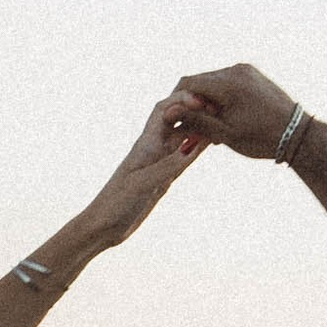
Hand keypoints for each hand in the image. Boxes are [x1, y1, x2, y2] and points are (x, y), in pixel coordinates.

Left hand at [68, 96, 205, 255]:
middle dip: (196, 107)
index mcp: (145, 144)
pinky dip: (198, 147)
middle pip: (177, 117)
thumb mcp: (143, 184)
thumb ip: (169, 165)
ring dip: (200, 125)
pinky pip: (184, 156)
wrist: (103, 227)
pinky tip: (212, 143)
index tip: (205, 102)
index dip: (183, 99)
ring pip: (183, 136)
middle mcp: (153, 149)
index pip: (165, 109)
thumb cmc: (115, 204)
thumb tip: (194, 145)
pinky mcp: (164, 177)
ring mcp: (159, 162)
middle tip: (221, 108)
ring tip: (223, 120)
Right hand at [160, 61, 301, 159]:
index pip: (187, 84)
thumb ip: (195, 120)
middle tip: (194, 128)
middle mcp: (236, 70)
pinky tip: (226, 116)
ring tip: (213, 126)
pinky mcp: (253, 74)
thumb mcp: (224, 134)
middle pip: (200, 81)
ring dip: (207, 100)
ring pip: (213, 81)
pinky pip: (228, 81)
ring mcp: (246, 70)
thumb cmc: (262, 138)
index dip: (177, 102)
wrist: (298, 134)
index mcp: (227, 83)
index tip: (175, 120)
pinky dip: (221, 96)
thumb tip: (168, 112)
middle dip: (193, 102)